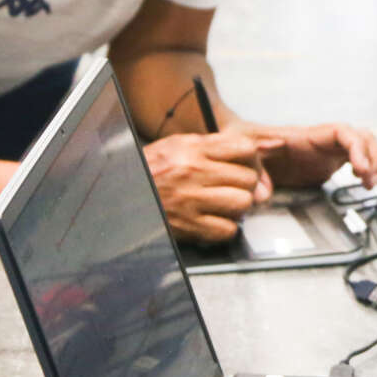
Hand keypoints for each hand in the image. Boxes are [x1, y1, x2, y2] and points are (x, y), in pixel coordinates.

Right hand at [144, 128, 284, 243]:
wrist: (119, 195)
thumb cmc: (150, 171)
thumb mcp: (177, 147)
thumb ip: (215, 149)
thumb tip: (257, 159)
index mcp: (192, 148)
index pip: (245, 149)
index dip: (252, 160)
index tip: (246, 167)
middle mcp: (193, 171)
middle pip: (248, 178)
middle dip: (244, 186)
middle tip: (232, 189)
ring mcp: (190, 199)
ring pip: (242, 203)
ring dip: (237, 208)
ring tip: (224, 205)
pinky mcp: (188, 224)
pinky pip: (227, 229)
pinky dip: (225, 229)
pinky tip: (213, 221)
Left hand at [249, 121, 376, 190]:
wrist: (241, 145)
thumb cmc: (242, 141)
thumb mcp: (244, 153)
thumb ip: (253, 172)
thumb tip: (262, 196)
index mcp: (307, 136)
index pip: (342, 132)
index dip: (357, 148)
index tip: (361, 168)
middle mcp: (322, 140)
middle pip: (362, 137)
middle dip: (373, 156)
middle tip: (369, 182)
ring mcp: (327, 150)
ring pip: (364, 147)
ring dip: (375, 163)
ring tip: (370, 184)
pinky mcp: (327, 162)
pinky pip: (356, 159)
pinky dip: (366, 169)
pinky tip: (363, 182)